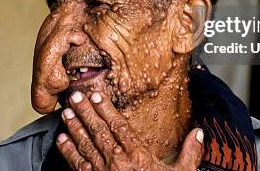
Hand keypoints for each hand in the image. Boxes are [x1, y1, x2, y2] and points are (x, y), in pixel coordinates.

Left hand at [56, 91, 203, 170]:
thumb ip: (189, 153)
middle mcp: (118, 162)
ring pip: (85, 145)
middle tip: (74, 96)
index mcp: (138, 156)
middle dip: (85, 111)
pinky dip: (68, 152)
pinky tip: (61, 140)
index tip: (97, 95)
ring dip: (74, 127)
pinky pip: (78, 165)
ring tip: (66, 112)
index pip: (119, 125)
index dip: (106, 108)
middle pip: (98, 131)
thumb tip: (198, 133)